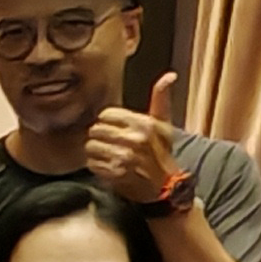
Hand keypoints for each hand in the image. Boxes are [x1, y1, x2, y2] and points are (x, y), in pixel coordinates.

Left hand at [82, 70, 185, 204]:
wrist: (165, 186)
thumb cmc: (162, 152)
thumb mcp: (164, 124)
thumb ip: (161, 98)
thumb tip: (169, 75)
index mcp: (145, 123)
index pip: (106, 114)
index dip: (108, 121)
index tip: (115, 128)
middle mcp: (134, 139)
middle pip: (96, 129)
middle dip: (100, 136)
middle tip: (109, 142)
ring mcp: (124, 157)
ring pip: (91, 146)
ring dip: (96, 151)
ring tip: (107, 154)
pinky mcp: (115, 173)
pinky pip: (92, 163)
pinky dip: (96, 165)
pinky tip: (108, 166)